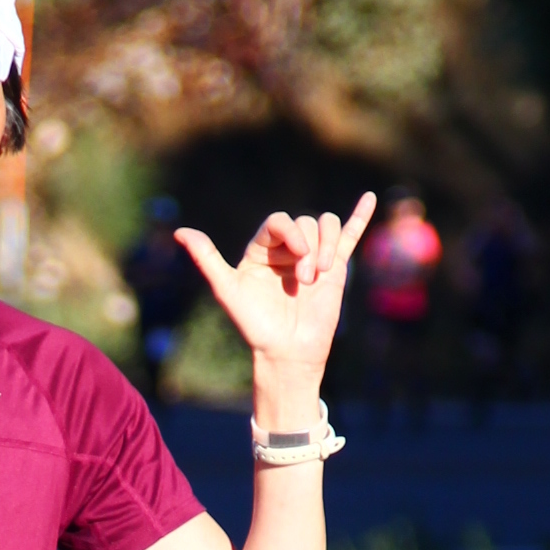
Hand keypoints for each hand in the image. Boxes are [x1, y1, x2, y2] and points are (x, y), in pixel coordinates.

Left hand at [177, 197, 375, 403]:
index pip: (278, 222)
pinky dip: (359, 217)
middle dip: (308, 247)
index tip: (297, 259)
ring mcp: (313, 256)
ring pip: (326, 226)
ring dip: (327, 244)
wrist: (286, 351)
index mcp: (262, 250)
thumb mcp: (227, 290)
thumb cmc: (256, 325)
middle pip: (305, 223)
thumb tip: (179, 232)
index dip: (290, 233)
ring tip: (320, 275)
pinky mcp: (335, 268)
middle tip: (305, 280)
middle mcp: (287, 249)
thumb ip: (207, 260)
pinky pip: (349, 236)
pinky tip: (370, 198)